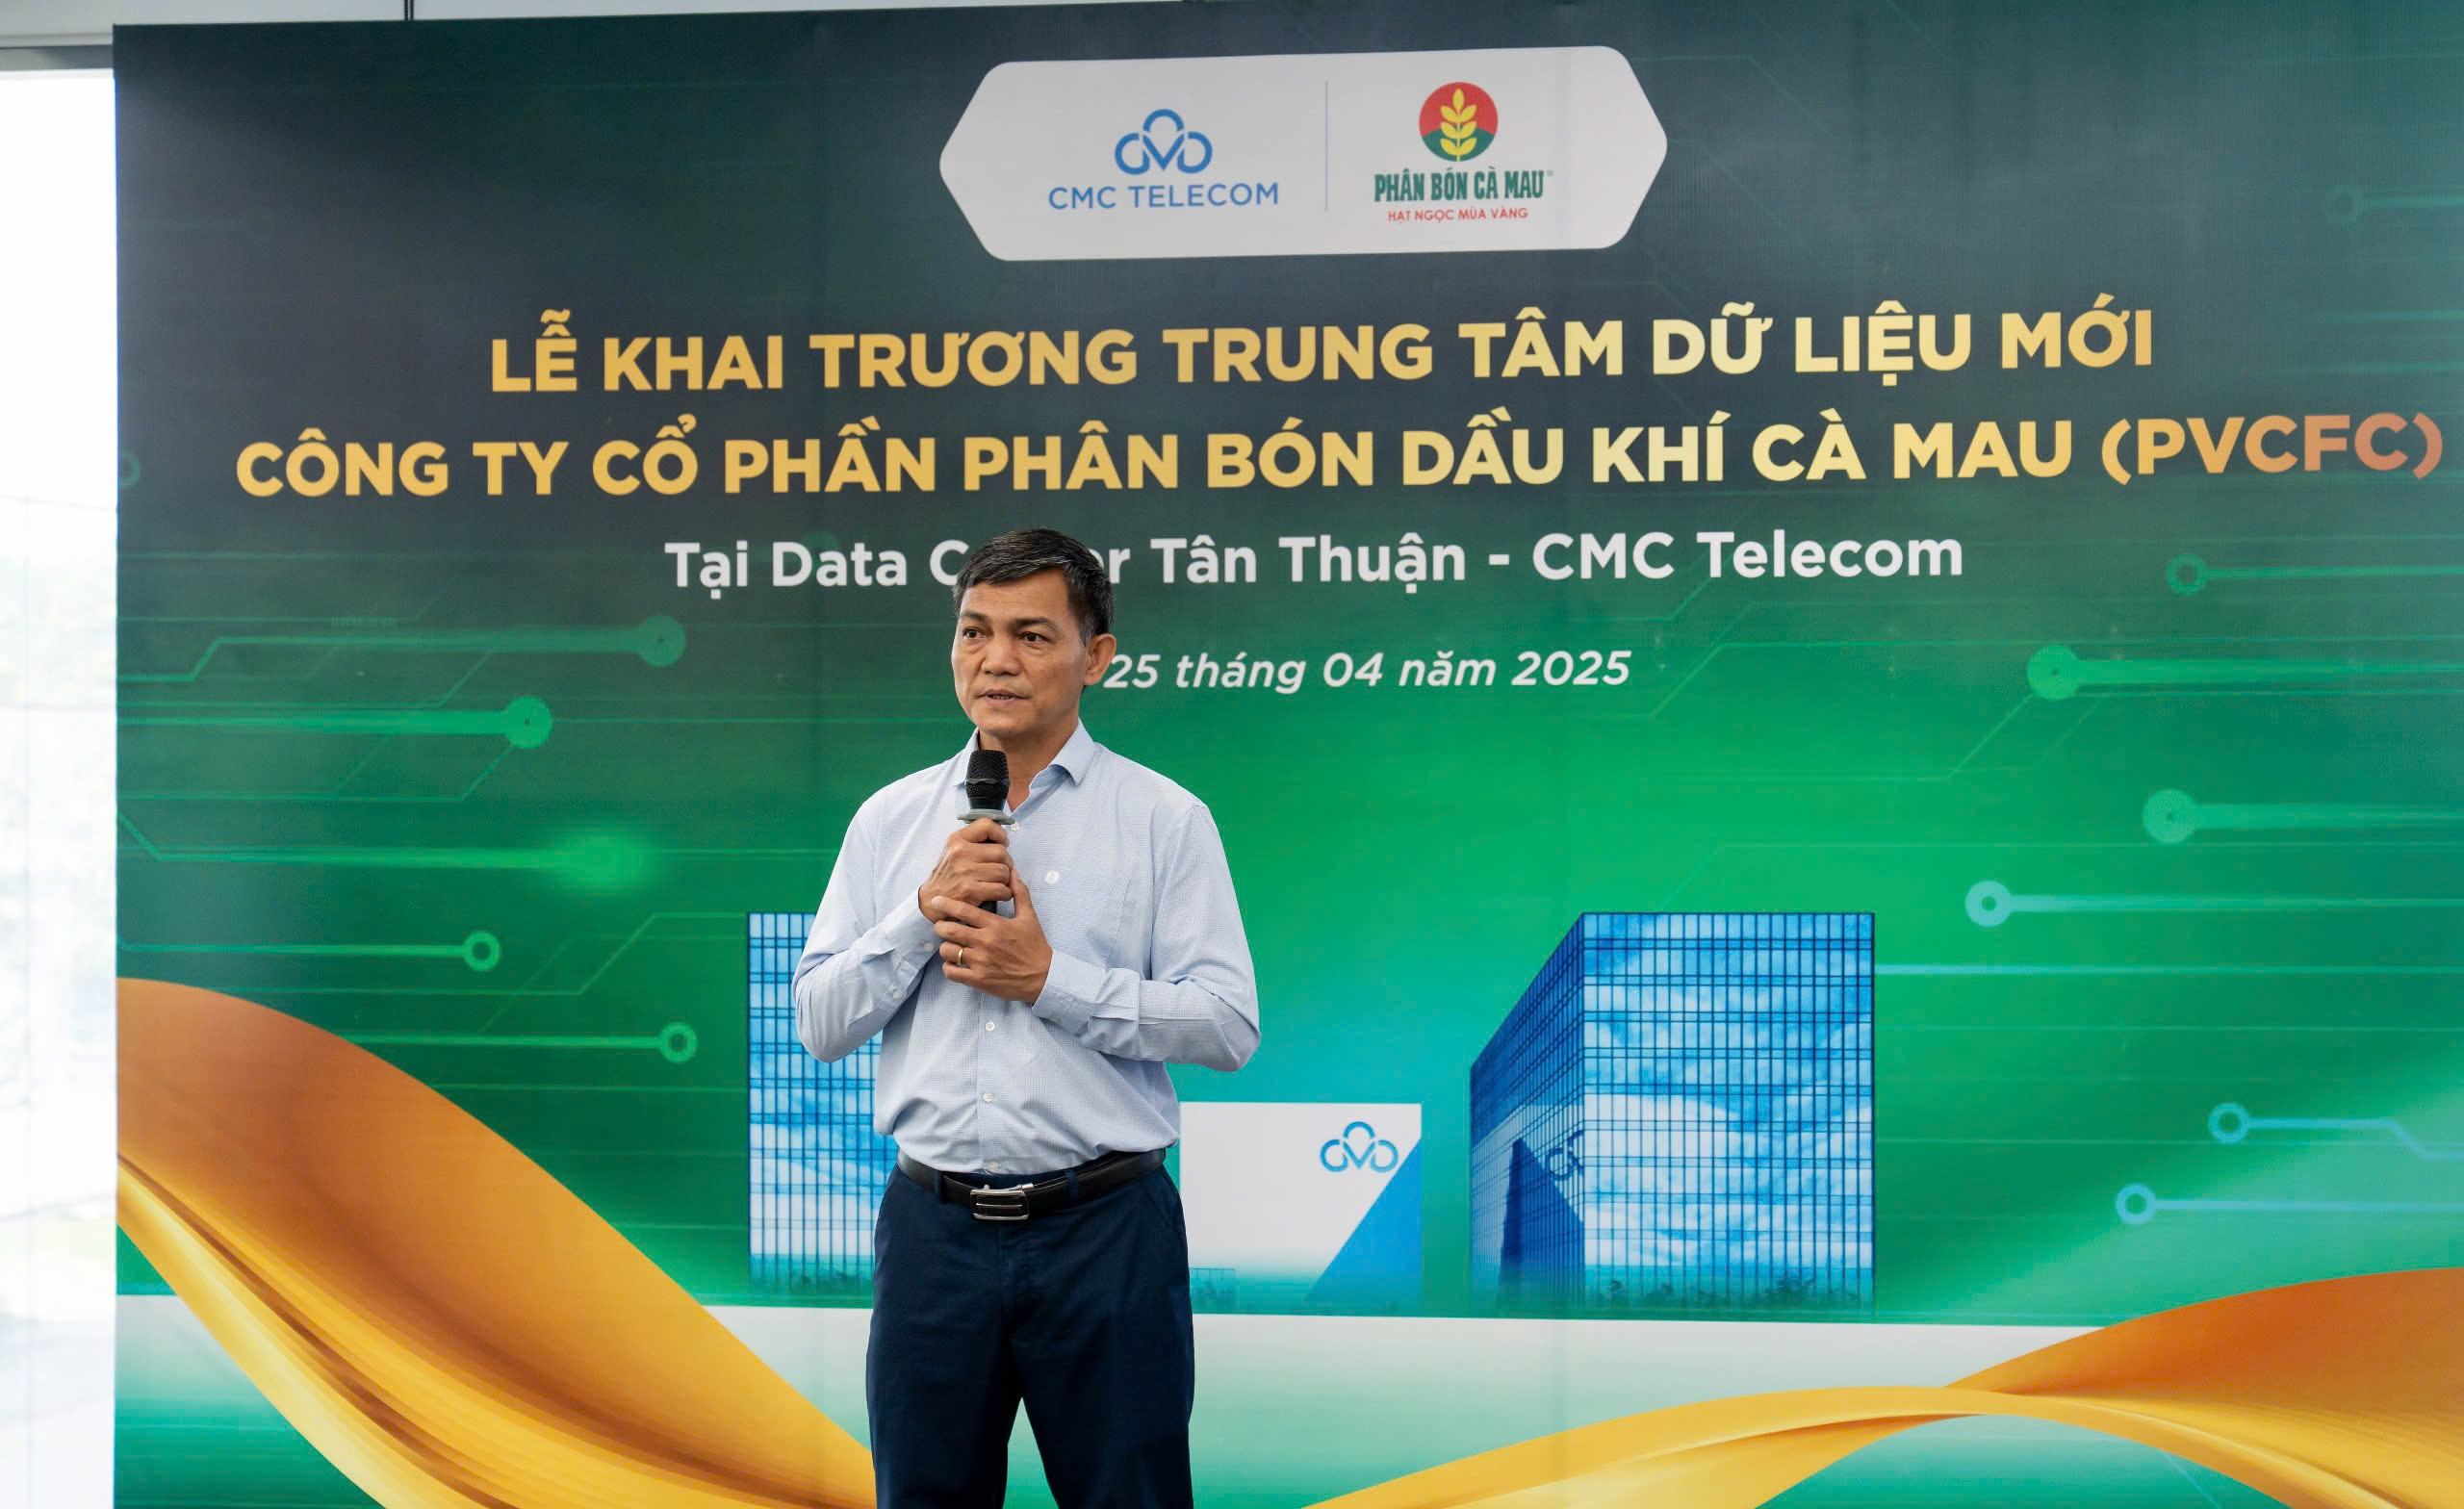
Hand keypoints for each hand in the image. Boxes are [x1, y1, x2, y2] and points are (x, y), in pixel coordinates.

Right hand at [916, 818, 1013, 918]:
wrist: (932, 898)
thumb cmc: (949, 874)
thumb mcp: (954, 850)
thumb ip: (975, 842)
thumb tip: (1002, 840)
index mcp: (957, 839)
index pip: (986, 825)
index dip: (1000, 834)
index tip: (1002, 843)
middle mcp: (960, 853)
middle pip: (1001, 852)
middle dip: (1007, 862)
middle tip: (1000, 869)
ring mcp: (965, 871)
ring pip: (1003, 872)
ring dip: (1006, 879)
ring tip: (998, 881)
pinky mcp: (970, 890)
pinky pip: (1001, 889)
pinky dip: (1005, 893)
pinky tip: (999, 893)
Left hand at [929, 868, 1051, 1003]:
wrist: (1043, 977)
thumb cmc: (1035, 946)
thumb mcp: (1029, 917)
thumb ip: (1019, 893)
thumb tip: (1012, 871)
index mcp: (995, 925)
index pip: (964, 910)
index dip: (946, 904)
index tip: (936, 901)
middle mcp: (985, 942)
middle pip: (950, 930)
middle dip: (940, 925)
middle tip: (941, 925)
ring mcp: (980, 962)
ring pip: (948, 951)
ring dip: (945, 947)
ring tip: (951, 945)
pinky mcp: (978, 979)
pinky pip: (952, 972)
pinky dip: (949, 966)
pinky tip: (955, 963)